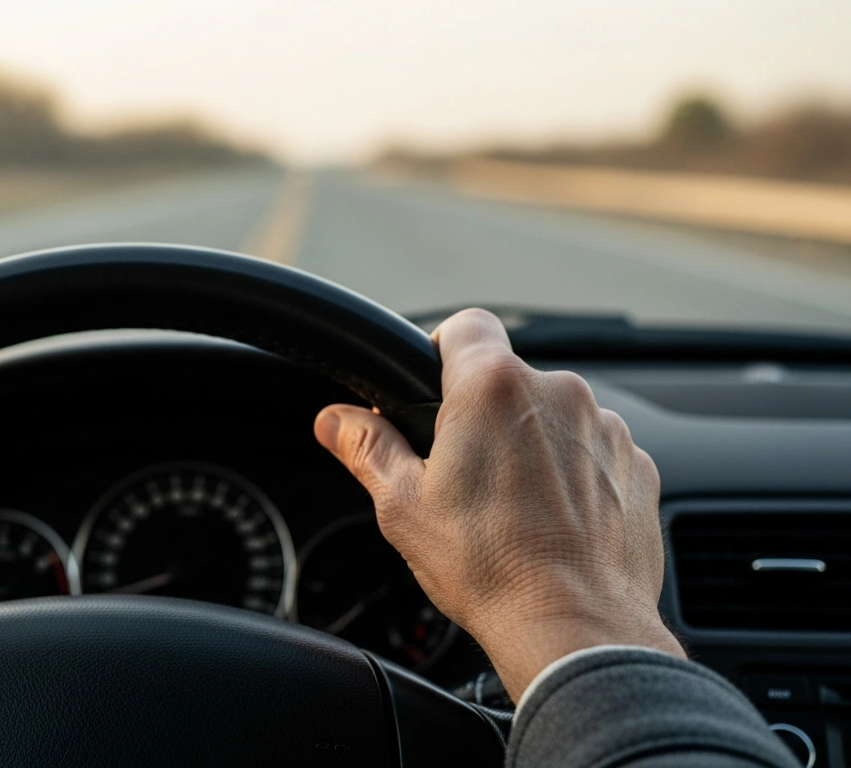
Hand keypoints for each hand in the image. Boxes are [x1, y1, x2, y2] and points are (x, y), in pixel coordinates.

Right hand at [314, 308, 682, 699]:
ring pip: (554, 418)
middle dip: (484, 415)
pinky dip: (575, 477)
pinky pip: (595, 454)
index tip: (431, 389)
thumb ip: (367, 448)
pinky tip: (553, 524)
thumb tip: (335, 422)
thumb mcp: (403, 506)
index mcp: (493, 389)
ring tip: (512, 509)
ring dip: (533, 446)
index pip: (466, 326)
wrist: (576, 628)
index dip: (442, 351)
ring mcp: (606, 429)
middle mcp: (558, 394)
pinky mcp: (638, 467)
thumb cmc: (490, 568)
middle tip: (461, 474)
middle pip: (509, 379)